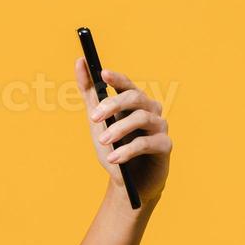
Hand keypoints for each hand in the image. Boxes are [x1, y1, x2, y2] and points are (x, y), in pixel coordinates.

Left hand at [74, 56, 172, 209]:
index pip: (127, 85)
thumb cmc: (115, 148)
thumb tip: (80, 62)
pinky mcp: (165, 145)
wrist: (128, 182)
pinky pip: (147, 143)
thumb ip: (89, 93)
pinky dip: (128, 150)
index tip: (102, 74)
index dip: (117, 78)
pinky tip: (114, 158)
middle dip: (113, 105)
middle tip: (94, 117)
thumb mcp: (97, 121)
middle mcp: (151, 110)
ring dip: (119, 129)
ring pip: (141, 118)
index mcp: (135, 102)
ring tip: (103, 141)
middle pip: (135, 98)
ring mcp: (160, 126)